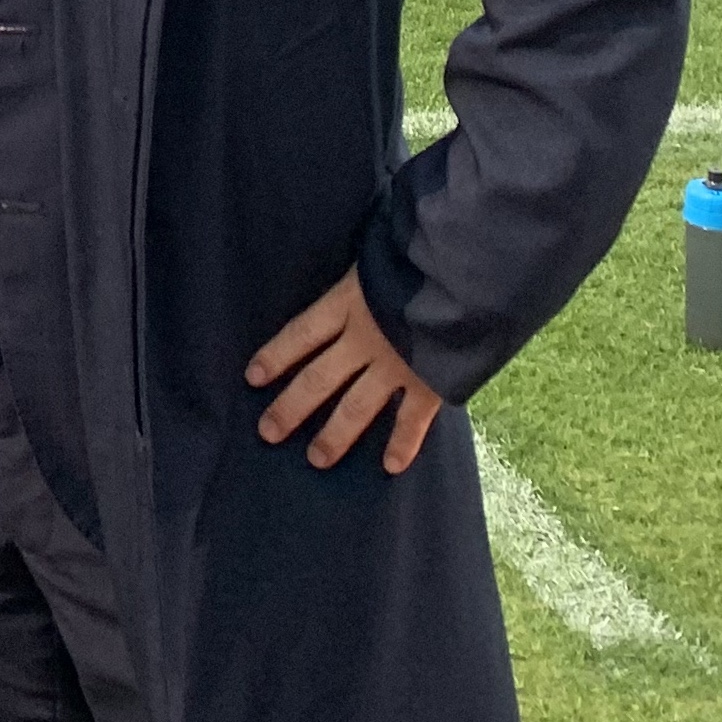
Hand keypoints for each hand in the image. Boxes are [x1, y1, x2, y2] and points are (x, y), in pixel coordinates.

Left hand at [245, 266, 444, 472]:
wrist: (468, 270)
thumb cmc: (421, 254)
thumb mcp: (378, 256)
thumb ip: (362, 276)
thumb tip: (353, 280)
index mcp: (348, 302)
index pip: (300, 334)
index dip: (276, 356)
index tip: (253, 378)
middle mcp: (364, 338)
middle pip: (317, 379)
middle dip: (291, 408)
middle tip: (268, 433)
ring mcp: (396, 363)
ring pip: (356, 407)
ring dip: (334, 435)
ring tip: (316, 459)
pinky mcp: (431, 380)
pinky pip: (412, 419)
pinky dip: (403, 444)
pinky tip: (390, 467)